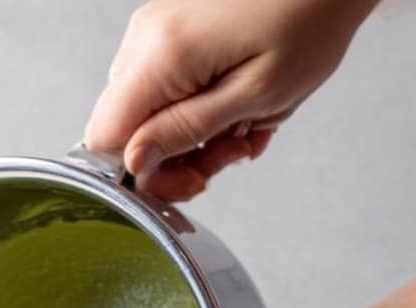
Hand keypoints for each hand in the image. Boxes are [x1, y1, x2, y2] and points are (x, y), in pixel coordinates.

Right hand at [85, 0, 375, 199]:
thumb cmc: (310, 20)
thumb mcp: (255, 95)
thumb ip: (186, 131)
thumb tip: (136, 163)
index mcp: (162, 54)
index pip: (105, 137)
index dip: (139, 173)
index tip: (186, 179)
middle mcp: (147, 38)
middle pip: (124, 128)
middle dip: (173, 157)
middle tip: (226, 156)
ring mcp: (156, 30)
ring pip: (145, 113)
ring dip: (191, 136)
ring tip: (243, 130)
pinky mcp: (170, 29)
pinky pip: (164, 89)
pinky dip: (196, 110)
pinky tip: (235, 110)